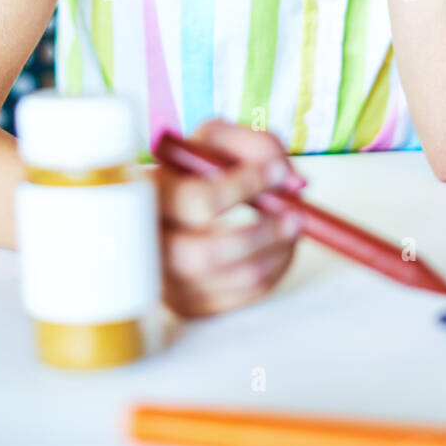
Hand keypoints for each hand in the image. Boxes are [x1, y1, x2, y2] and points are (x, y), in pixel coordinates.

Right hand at [154, 119, 306, 318]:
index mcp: (149, 194)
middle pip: (205, 254)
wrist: (177, 204)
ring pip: (229, 279)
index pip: (196, 200)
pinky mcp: (186, 303)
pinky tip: (277, 250)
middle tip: (297, 215)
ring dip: (275, 254)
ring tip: (293, 229)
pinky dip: (271, 275)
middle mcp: (148, 241)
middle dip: (263, 234)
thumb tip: (290, 182)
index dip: (243, 186)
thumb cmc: (200, 170)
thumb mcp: (219, 142)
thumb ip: (258, 146)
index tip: (278, 172)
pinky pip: (238, 299)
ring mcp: (165, 279)